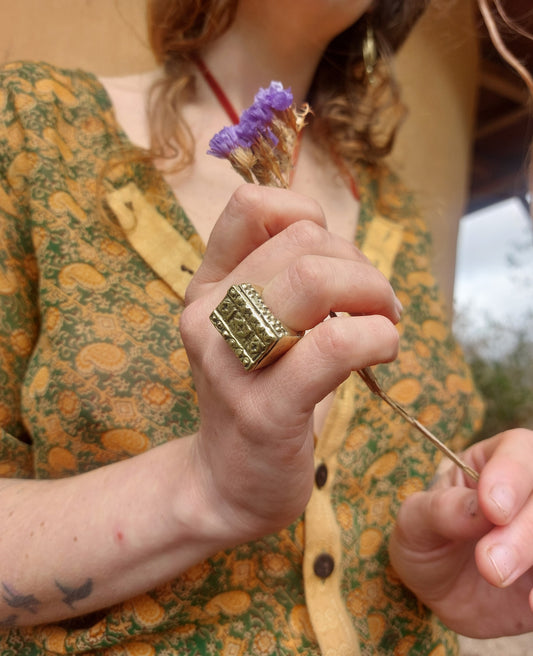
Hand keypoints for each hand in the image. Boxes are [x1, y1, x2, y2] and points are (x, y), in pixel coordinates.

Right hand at [181, 184, 400, 544]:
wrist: (226, 483)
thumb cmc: (258, 397)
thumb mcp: (254, 328)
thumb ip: (284, 279)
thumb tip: (344, 246)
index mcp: (207, 287)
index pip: (252, 205)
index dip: (309, 216)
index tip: (333, 259)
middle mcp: (208, 315)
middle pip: (303, 242)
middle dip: (362, 266)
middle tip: (379, 304)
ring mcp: (230, 362)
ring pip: (315, 280)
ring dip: (373, 293)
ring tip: (384, 324)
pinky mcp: (263, 409)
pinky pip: (333, 346)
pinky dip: (376, 337)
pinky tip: (383, 350)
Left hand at [389, 428, 532, 637]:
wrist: (440, 594)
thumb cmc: (426, 541)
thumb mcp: (415, 523)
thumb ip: (439, 510)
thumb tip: (474, 507)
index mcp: (494, 462)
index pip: (519, 449)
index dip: (512, 474)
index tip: (493, 509)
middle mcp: (530, 492)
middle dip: (523, 531)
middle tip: (489, 564)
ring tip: (498, 579)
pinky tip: (529, 605)